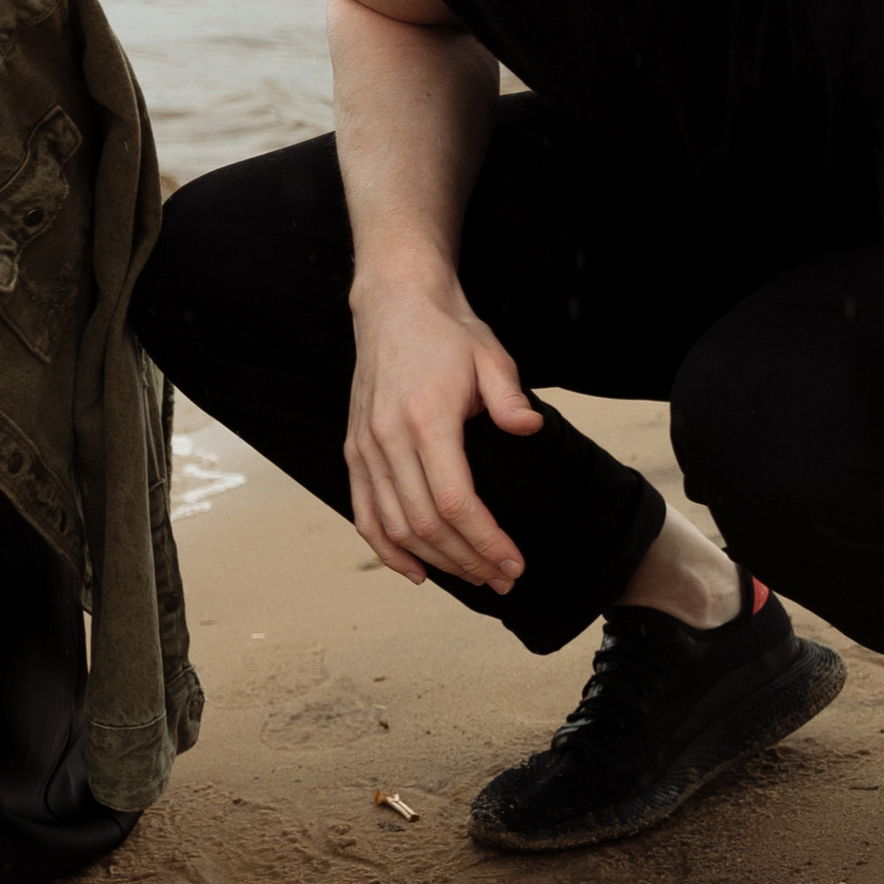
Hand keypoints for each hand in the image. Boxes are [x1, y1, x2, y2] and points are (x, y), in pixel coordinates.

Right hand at [343, 276, 539, 591]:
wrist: (395, 305)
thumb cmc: (449, 333)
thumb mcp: (491, 356)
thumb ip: (510, 397)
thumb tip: (530, 430)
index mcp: (426, 419)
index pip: (456, 501)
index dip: (486, 541)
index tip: (515, 563)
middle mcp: (389, 439)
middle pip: (427, 524)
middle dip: (469, 560)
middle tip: (504, 579)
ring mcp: (366, 447)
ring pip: (395, 526)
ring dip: (436, 562)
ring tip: (474, 577)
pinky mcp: (354, 451)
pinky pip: (365, 513)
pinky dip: (387, 549)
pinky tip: (416, 573)